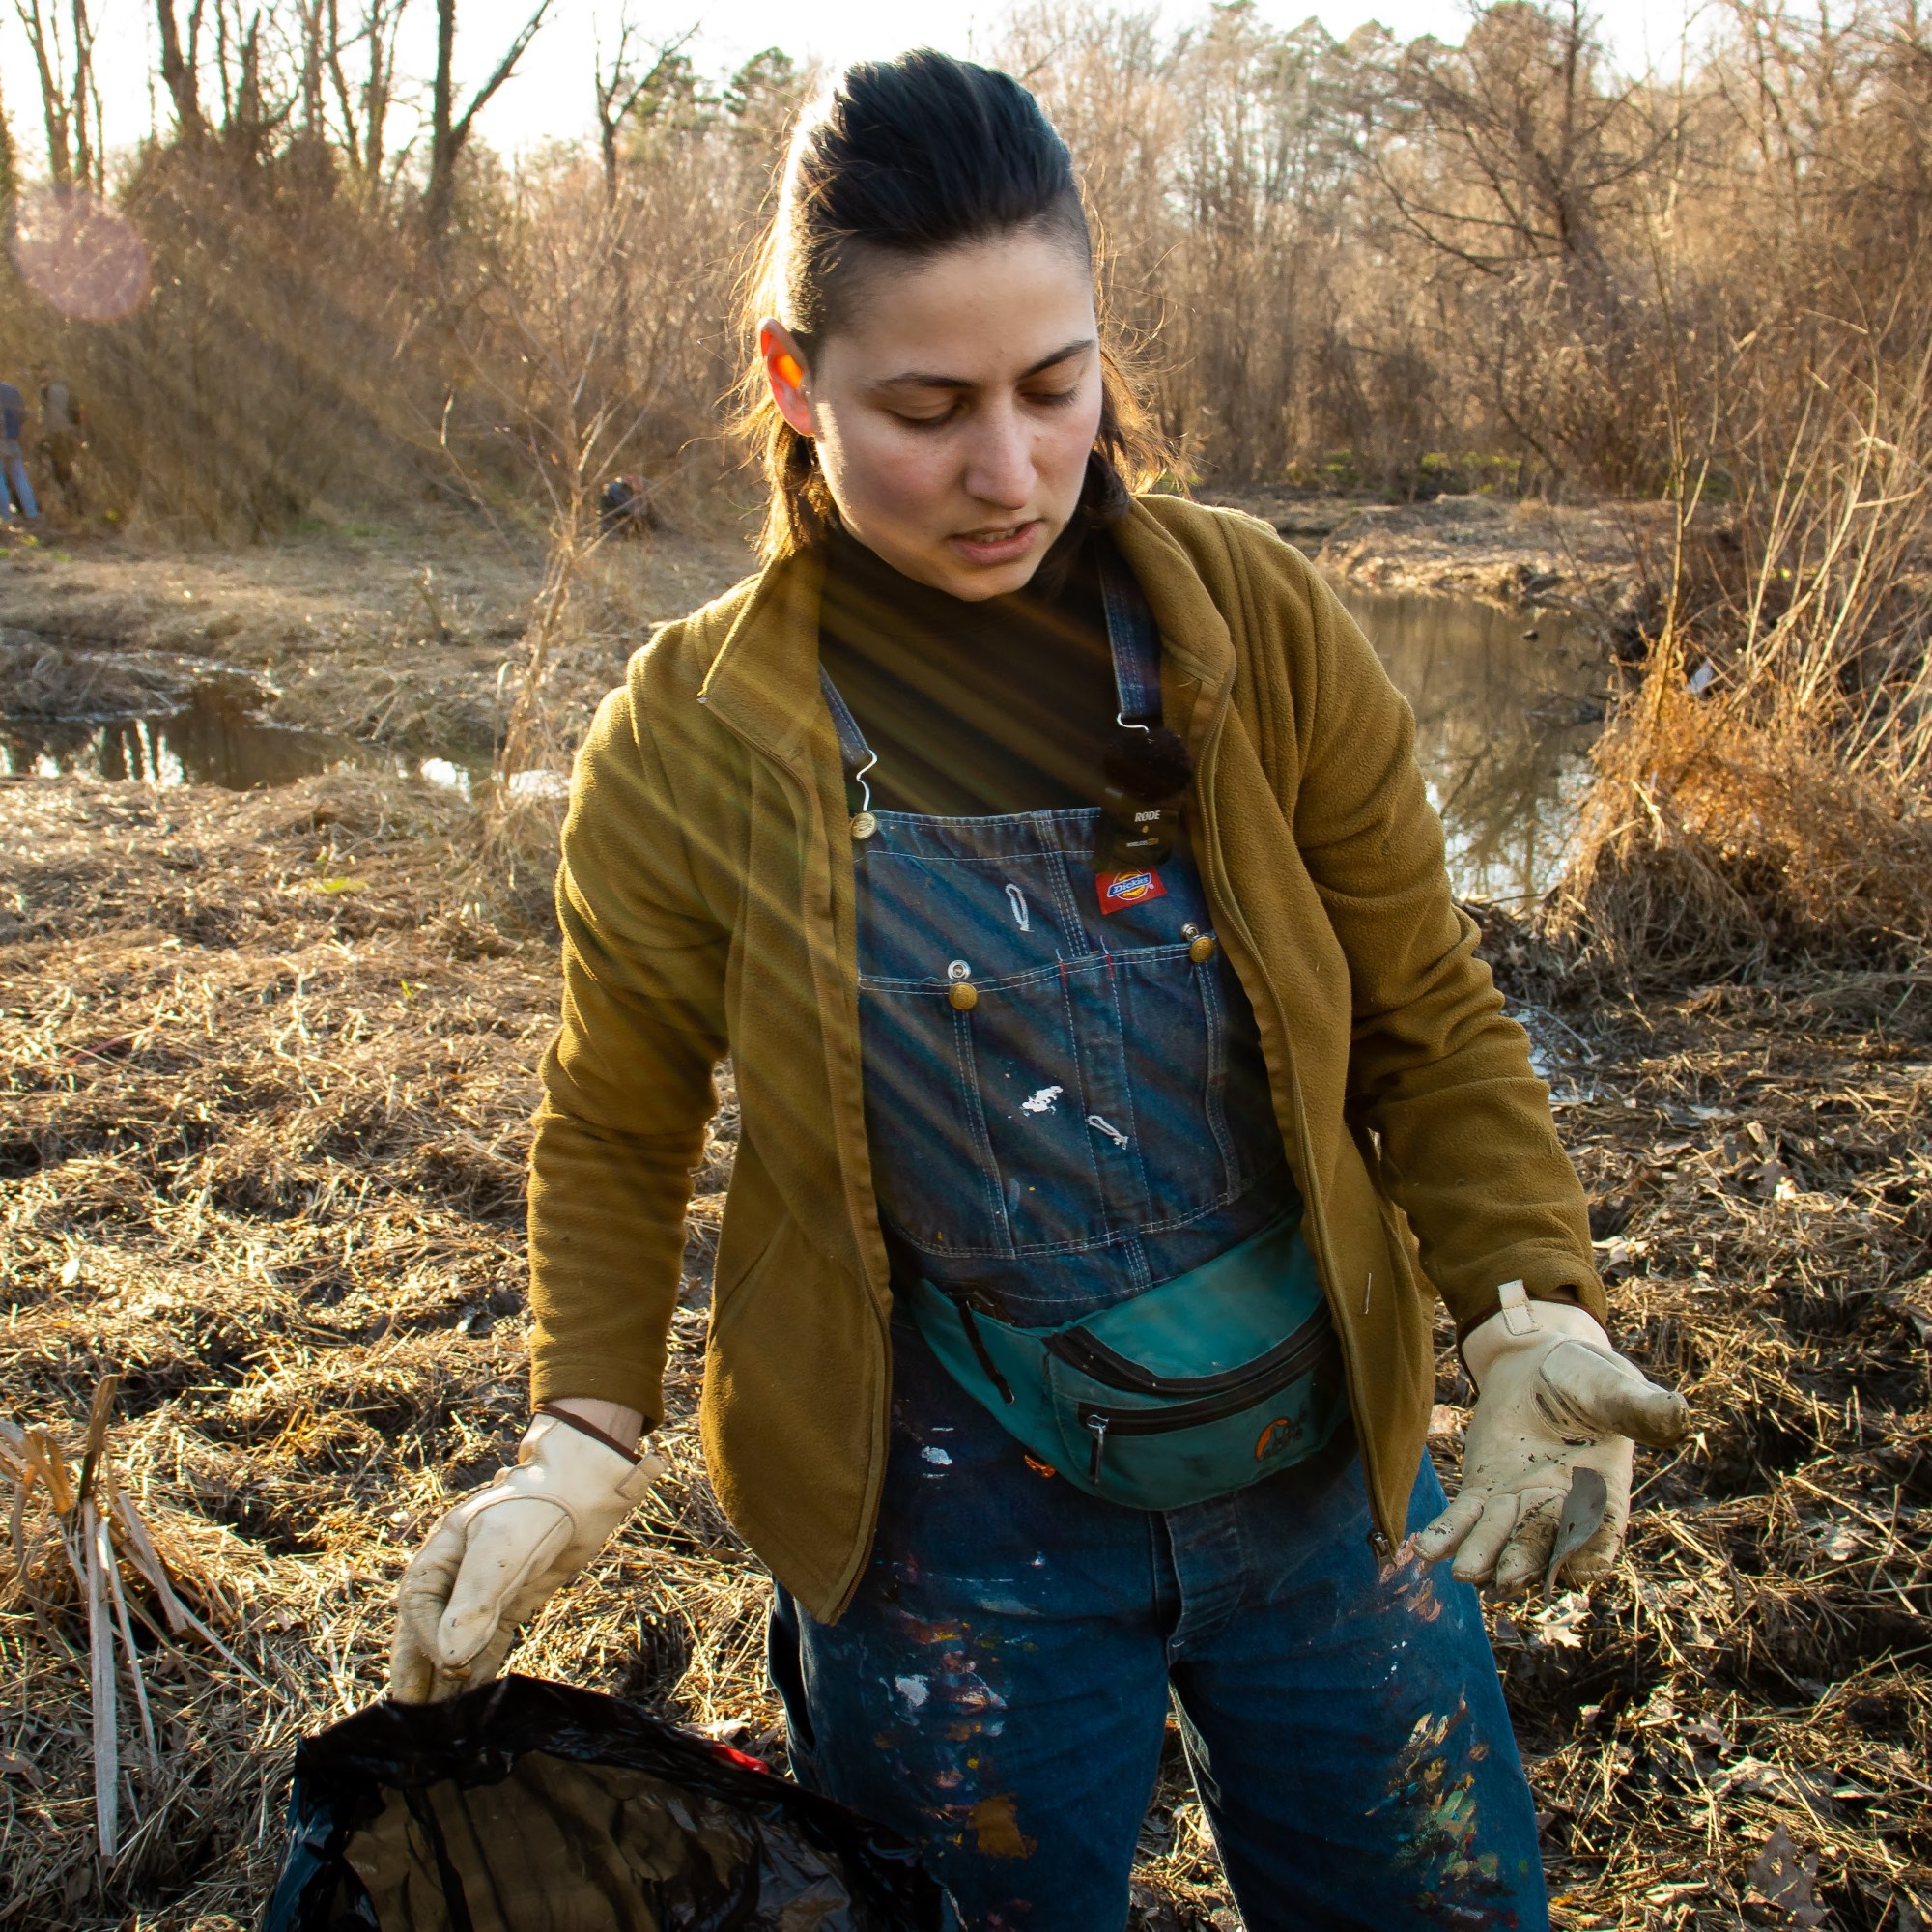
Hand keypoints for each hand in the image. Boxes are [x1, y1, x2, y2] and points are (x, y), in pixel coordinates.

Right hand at [389, 1410, 664, 1702]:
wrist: (587, 1491)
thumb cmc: (538, 1508)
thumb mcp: (500, 1551)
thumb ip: (474, 1603)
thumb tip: (448, 1659)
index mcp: (440, 1553)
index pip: (418, 1606)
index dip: (424, 1640)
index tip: (444, 1667)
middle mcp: (456, 1575)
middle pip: (427, 1630)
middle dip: (419, 1673)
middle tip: (411, 1722)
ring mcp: (484, 1592)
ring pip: (456, 1643)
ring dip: (448, 1680)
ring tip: (439, 1727)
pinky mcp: (511, 1605)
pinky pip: (487, 1645)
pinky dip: (479, 1672)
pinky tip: (474, 1705)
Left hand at [1415, 1282, 1688, 1596]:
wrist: (1542, 1364)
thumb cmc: (1589, 1379)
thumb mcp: (1616, 1389)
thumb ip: (1642, 1409)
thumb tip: (1683, 1414)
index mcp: (1602, 1498)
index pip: (1597, 1541)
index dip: (1586, 1554)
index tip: (1574, 1566)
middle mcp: (1560, 1512)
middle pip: (1542, 1548)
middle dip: (1524, 1562)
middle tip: (1504, 1578)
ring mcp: (1519, 1506)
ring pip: (1499, 1540)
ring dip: (1481, 1557)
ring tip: (1462, 1571)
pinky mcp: (1483, 1491)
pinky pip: (1463, 1519)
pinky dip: (1446, 1534)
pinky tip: (1424, 1549)